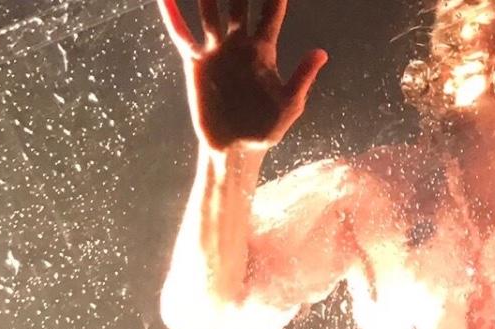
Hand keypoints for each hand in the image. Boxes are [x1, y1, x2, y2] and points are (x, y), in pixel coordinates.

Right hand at [157, 0, 326, 150]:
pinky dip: (172, 14)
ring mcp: (217, 51)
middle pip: (237, 2)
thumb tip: (322, 53)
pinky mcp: (197, 63)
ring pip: (209, 10)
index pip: (269, 12)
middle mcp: (239, 44)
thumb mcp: (289, 105)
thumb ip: (302, 77)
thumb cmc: (267, 129)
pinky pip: (182, 33)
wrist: (237, 148)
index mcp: (263, 51)